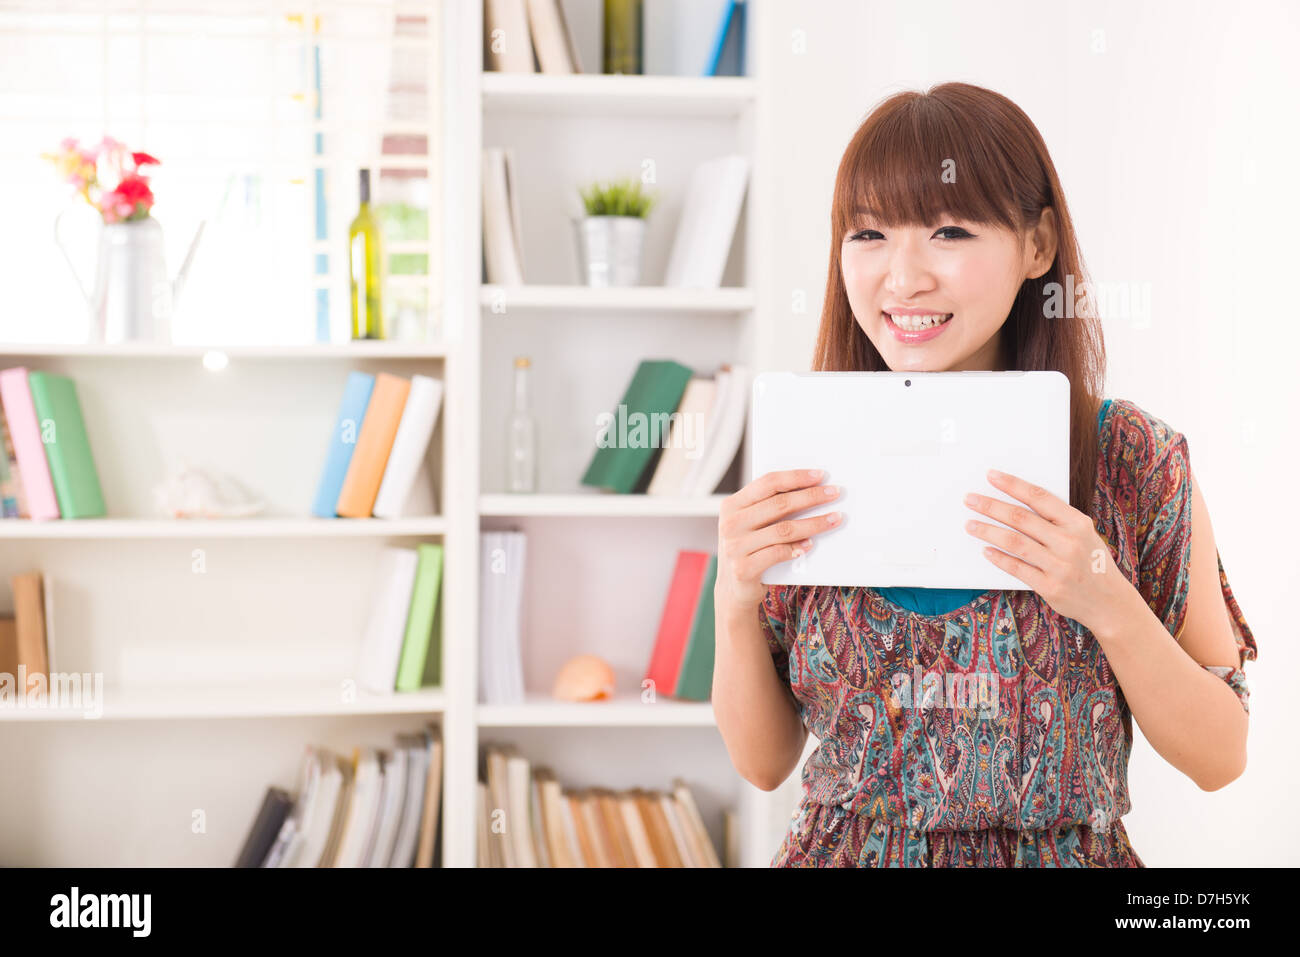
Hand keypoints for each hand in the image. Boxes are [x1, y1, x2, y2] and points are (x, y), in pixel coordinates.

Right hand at [716, 468, 842, 610]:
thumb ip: (768, 508)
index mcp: (732, 505)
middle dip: (811, 497)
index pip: (767, 483)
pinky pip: (777, 554)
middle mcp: (730, 523)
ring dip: (814, 523)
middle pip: (779, 504)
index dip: (796, 477)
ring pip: (783, 529)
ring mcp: (735, 547)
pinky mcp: (743, 569)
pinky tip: (811, 544)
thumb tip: (809, 489)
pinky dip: (797, 548)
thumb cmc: (749, 550)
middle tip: (834, 494)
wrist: (733, 590)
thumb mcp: (750, 524)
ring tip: (834, 519)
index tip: (820, 475)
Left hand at [962, 468, 1137, 634]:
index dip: (1012, 485)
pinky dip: (999, 558)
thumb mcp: (1085, 534)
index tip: (991, 476)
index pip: (1039, 497)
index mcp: (1078, 523)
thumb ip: (1057, 520)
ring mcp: (1059, 566)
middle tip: (970, 499)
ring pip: (1014, 542)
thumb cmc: (1092, 563)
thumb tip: (1017, 503)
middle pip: (1020, 518)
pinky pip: (1018, 568)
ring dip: (988, 531)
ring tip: (970, 524)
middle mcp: (1069, 542)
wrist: (1111, 603)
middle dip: (991, 506)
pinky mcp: (1050, 587)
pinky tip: (986, 550)